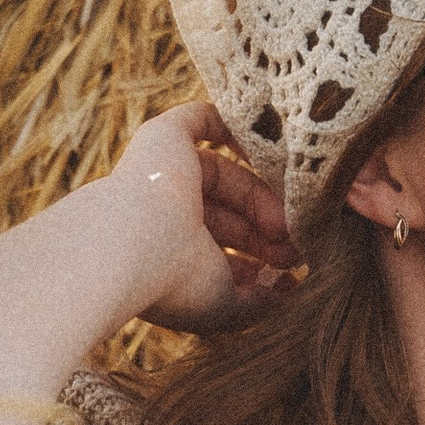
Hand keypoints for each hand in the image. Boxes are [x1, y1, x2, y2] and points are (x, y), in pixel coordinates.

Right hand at [105, 100, 300, 327]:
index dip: (258, 255)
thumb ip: (258, 302)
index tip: (286, 272)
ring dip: (260, 196)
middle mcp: (163, 210)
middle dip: (266, 230)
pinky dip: (237, 129)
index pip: (223, 245)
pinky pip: (203, 119)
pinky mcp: (162, 137)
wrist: (130, 248)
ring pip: (223, 174)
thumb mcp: (226, 305)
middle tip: (294, 249)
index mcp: (171, 249)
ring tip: (286, 225)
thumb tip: (284, 288)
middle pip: (228, 210)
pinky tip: (271, 153)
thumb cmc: (176, 282)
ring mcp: (161, 172)